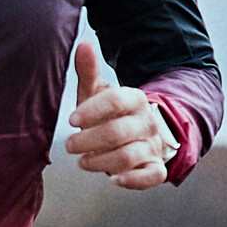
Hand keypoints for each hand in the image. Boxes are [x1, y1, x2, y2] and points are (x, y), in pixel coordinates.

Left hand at [62, 37, 174, 192]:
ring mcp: (153, 146)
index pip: (116, 100)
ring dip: (101, 162)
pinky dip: (133, 180)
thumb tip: (82, 45)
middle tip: (70, 145)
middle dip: (89, 140)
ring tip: (83, 162)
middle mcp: (147, 122)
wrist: (143, 134)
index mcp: (135, 99)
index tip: (72, 120)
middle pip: (118, 132)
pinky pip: (152, 176)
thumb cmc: (112, 114)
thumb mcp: (99, 93)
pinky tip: (113, 179)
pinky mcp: (156, 168)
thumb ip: (89, 72)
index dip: (92, 110)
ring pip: (129, 156)